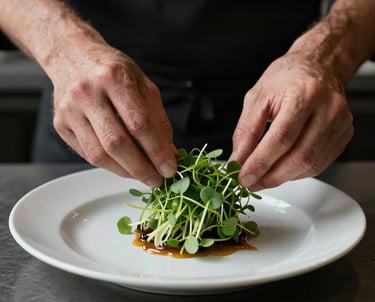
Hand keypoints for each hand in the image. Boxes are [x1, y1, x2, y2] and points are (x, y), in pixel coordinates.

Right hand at [50, 44, 176, 186]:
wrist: (72, 56)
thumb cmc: (112, 70)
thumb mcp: (142, 83)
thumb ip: (158, 117)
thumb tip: (170, 152)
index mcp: (113, 77)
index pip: (139, 123)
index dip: (157, 151)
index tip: (170, 168)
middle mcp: (87, 93)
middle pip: (116, 143)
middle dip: (141, 169)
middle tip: (157, 180)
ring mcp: (70, 110)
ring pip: (99, 155)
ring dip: (125, 172)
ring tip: (143, 176)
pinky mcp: (60, 124)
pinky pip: (87, 154)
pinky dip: (110, 165)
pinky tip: (124, 166)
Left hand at [230, 53, 353, 190]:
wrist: (317, 66)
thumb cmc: (286, 78)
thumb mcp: (257, 98)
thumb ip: (246, 131)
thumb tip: (238, 160)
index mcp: (304, 94)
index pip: (281, 139)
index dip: (260, 163)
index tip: (243, 177)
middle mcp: (328, 109)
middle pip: (299, 157)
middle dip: (270, 176)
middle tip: (250, 183)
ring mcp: (340, 123)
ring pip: (310, 164)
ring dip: (282, 177)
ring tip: (262, 177)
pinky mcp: (344, 134)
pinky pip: (320, 163)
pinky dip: (296, 172)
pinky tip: (281, 169)